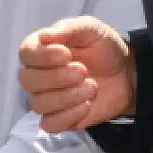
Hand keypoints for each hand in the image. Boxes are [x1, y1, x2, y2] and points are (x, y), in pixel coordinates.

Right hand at [18, 17, 135, 132]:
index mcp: (42, 50)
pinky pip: (49, 124)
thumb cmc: (104, 48)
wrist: (127, 74)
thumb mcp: (91, 29)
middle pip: (28, 81)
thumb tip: (44, 36)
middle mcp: (38, 75)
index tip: (66, 54)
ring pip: (38, 103)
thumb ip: (68, 28)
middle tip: (83, 71)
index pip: (25, 53)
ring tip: (91, 87)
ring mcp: (47, 98)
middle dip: (57, 77)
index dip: (43, 56)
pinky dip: (68, 116)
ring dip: (67, 96)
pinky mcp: (59, 119)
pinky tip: (86, 105)